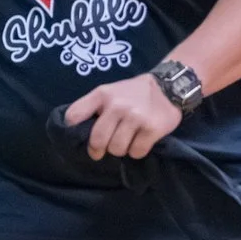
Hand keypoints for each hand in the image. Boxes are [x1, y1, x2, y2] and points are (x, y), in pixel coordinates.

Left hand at [65, 74, 183, 158]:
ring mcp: (135, 117)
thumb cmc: (132, 93)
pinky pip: (136, 152)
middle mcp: (117, 105)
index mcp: (102, 95)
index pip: (74, 116)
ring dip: (120, 150)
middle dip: (98, 149)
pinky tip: (140, 141)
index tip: (80, 135)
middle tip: (103, 150)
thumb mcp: (109, 91)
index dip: (73, 129)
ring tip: (126, 140)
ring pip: (117, 149)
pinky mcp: (152, 129)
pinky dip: (137, 151)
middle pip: (97, 140)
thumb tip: (75, 131)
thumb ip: (92, 106)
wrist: (168, 87)